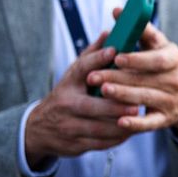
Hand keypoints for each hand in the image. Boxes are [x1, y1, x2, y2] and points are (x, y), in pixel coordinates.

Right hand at [25, 35, 139, 165]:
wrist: (39, 128)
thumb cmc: (68, 94)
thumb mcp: (75, 75)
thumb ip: (93, 55)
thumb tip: (111, 32)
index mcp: (68, 83)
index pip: (81, 68)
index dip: (97, 59)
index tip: (114, 51)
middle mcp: (66, 104)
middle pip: (91, 106)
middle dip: (114, 106)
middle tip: (135, 103)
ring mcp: (68, 126)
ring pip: (97, 128)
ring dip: (120, 125)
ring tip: (137, 117)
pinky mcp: (74, 144)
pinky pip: (99, 143)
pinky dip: (116, 138)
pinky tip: (130, 131)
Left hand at [86, 14, 177, 137]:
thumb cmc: (167, 65)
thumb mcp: (160, 46)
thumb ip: (140, 30)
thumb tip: (117, 11)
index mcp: (173, 57)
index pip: (157, 57)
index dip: (137, 58)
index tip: (117, 56)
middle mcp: (175, 78)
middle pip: (146, 78)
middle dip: (118, 77)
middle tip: (94, 76)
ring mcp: (172, 99)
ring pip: (146, 97)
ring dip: (124, 95)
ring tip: (102, 91)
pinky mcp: (166, 118)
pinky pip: (151, 122)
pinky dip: (136, 123)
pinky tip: (120, 122)